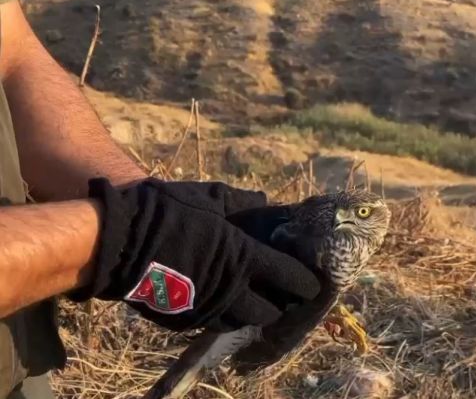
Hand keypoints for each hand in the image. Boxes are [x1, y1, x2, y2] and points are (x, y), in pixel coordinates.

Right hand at [68, 178, 320, 331]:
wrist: (118, 240)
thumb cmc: (167, 212)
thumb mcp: (210, 197)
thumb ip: (243, 203)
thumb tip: (265, 202)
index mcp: (243, 257)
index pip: (288, 278)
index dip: (304, 283)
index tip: (313, 284)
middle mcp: (230, 289)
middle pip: (269, 312)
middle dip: (280, 306)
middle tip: (282, 295)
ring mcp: (206, 308)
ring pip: (241, 323)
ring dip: (252, 314)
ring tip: (254, 301)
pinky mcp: (183, 320)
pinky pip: (213, 322)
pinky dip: (224, 315)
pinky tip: (223, 301)